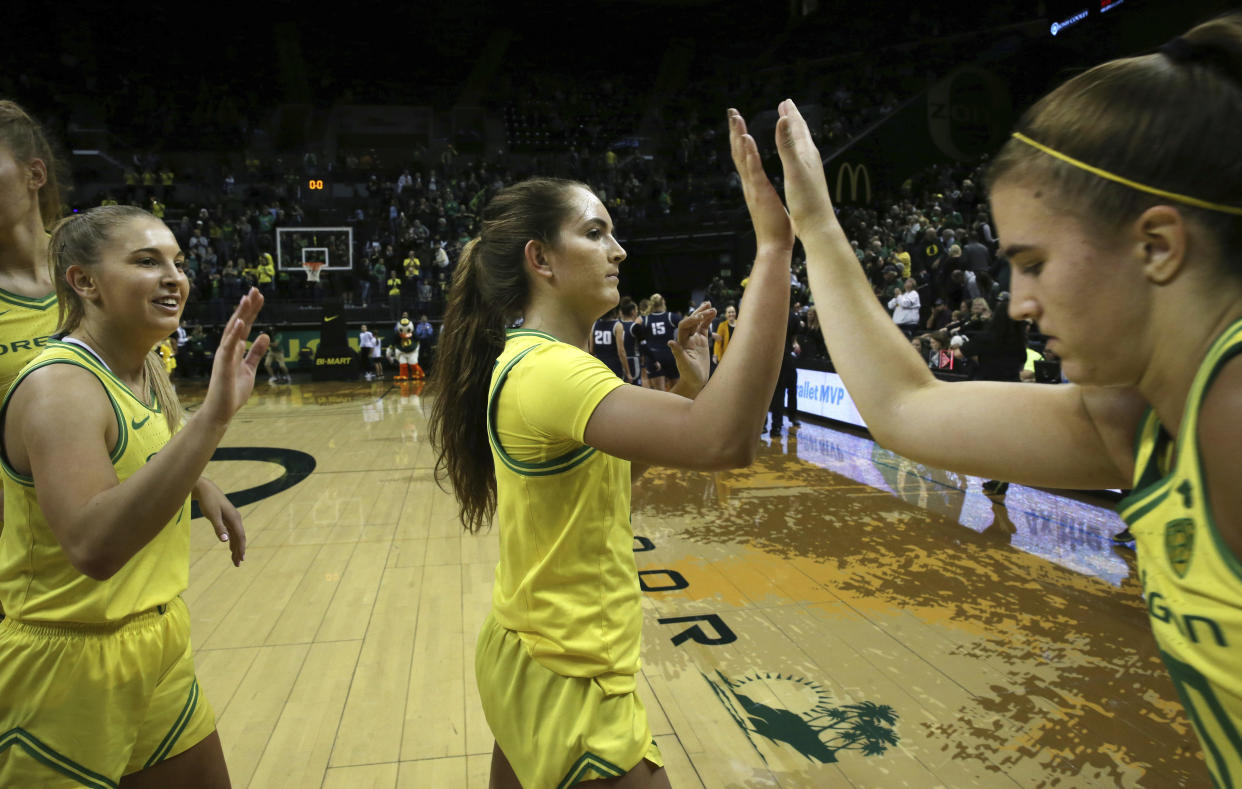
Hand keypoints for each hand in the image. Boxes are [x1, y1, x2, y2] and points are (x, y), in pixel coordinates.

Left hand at [194, 477, 245, 565]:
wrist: (205, 489)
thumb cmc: (208, 501)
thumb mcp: (212, 514)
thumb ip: (219, 527)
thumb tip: (225, 540)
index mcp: (234, 518)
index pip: (240, 536)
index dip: (241, 548)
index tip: (240, 559)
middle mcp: (236, 519)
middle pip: (239, 538)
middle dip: (239, 551)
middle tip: (237, 564)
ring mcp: (232, 519)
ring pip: (236, 536)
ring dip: (236, 548)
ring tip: (235, 560)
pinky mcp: (226, 518)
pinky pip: (232, 533)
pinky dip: (232, 541)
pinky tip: (230, 548)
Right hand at [201, 288, 269, 425]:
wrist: (221, 411)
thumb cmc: (232, 391)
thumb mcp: (249, 368)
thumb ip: (255, 352)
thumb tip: (265, 336)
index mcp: (234, 350)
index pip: (244, 326)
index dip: (251, 311)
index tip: (258, 297)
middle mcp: (227, 349)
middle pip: (238, 323)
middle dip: (247, 307)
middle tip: (255, 290)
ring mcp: (224, 356)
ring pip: (232, 331)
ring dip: (240, 314)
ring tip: (247, 299)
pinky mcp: (223, 365)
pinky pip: (229, 347)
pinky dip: (234, 334)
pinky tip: (240, 322)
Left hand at [669, 301, 716, 392]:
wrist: (695, 381)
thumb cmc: (689, 375)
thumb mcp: (684, 364)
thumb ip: (678, 353)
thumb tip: (670, 342)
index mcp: (682, 342)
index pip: (684, 326)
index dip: (690, 320)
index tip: (700, 318)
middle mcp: (687, 338)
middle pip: (691, 321)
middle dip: (699, 313)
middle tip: (708, 306)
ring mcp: (695, 339)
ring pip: (698, 323)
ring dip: (704, 314)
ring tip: (711, 306)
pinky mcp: (702, 341)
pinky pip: (704, 328)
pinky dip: (708, 321)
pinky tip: (713, 313)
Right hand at [728, 109, 792, 252]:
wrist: (773, 246)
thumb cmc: (774, 227)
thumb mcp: (766, 202)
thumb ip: (759, 189)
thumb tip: (756, 182)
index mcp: (754, 184)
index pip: (746, 157)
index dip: (741, 138)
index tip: (738, 121)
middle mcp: (750, 183)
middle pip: (740, 152)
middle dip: (736, 131)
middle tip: (731, 111)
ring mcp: (753, 187)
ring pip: (743, 157)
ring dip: (739, 136)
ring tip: (736, 119)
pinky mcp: (760, 192)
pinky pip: (754, 169)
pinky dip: (749, 153)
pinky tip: (747, 139)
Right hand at [773, 99, 835, 237]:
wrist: (818, 225)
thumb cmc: (806, 200)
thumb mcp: (793, 169)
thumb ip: (787, 144)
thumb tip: (784, 118)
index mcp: (807, 154)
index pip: (798, 128)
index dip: (791, 114)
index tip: (785, 101)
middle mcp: (810, 160)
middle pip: (802, 134)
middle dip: (793, 119)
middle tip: (787, 107)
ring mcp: (810, 171)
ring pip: (801, 146)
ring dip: (794, 134)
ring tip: (789, 127)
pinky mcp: (807, 182)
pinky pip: (799, 160)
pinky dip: (793, 152)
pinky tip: (793, 157)